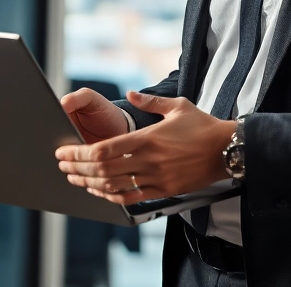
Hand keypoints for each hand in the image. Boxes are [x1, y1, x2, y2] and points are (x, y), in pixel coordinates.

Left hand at [54, 91, 235, 204]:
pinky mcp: (165, 191)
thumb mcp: (177, 106)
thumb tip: (131, 94)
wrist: (228, 149)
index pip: (104, 150)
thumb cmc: (203, 126)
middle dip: (77, 169)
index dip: (79, 153)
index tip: (64, 152)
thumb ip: (150, 101)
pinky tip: (101, 192)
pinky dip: (112, 196)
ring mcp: (157, 178)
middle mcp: (149, 161)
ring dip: (90, 184)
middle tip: (62, 166)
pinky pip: (132, 198)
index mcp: (148, 138)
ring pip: (114, 187)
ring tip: (75, 179)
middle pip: (103, 171)